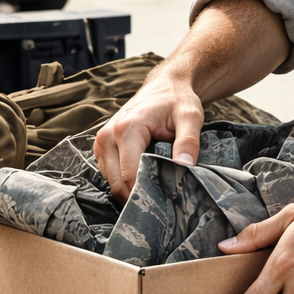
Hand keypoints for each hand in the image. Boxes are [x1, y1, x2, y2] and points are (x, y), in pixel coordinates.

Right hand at [94, 68, 203, 202]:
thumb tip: (185, 167)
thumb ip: (189, 141)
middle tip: (161, 206)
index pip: (129, 176)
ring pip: (111, 181)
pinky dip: (124, 181)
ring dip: (129, 191)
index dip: (145, 194)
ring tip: (154, 192)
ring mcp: (102, 141)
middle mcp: (107, 136)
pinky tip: (143, 180)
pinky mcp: (102, 146)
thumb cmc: (177, 100)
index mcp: (126, 129)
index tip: (164, 206)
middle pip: (116, 183)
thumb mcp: (190, 117)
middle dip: (136, 197)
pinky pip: (109, 173)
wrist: (165, 86)